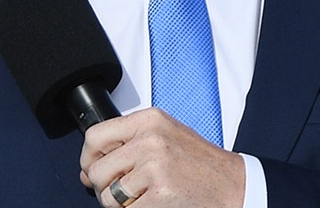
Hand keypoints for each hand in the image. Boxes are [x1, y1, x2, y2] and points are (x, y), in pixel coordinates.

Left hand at [80, 108, 244, 206]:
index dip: (88, 158)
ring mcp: (155, 168)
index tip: (92, 169)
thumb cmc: (200, 163)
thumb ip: (129, 144)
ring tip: (142, 197)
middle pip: (97, 171)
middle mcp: (150, 140)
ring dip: (120, 205)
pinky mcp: (160, 194)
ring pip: (108, 197)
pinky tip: (153, 204)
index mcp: (149, 120)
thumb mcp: (165, 136)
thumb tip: (87, 169)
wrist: (232, 184)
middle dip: (104, 188)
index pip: (95, 136)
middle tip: (122, 191)